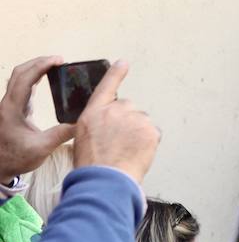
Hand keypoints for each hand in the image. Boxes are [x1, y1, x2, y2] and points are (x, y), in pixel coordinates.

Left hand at [0, 56, 77, 181]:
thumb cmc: (16, 158)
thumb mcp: (42, 148)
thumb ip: (62, 133)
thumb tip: (83, 122)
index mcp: (12, 109)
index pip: (25, 78)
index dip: (41, 66)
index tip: (59, 60)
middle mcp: (7, 103)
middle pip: (19, 73)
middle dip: (38, 62)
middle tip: (58, 60)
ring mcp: (8, 106)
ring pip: (18, 79)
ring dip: (34, 69)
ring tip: (53, 67)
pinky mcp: (11, 110)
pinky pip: (20, 88)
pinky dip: (32, 79)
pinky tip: (43, 81)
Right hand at [71, 60, 159, 183]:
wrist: (105, 178)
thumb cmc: (92, 164)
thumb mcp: (83, 138)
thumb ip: (99, 125)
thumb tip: (111, 127)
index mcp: (94, 112)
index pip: (107, 87)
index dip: (115, 74)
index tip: (123, 62)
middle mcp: (115, 110)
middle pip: (128, 109)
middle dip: (127, 122)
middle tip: (119, 143)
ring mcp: (135, 118)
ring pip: (141, 122)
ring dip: (138, 133)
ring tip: (126, 151)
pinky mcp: (151, 129)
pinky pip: (153, 133)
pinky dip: (148, 142)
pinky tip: (137, 153)